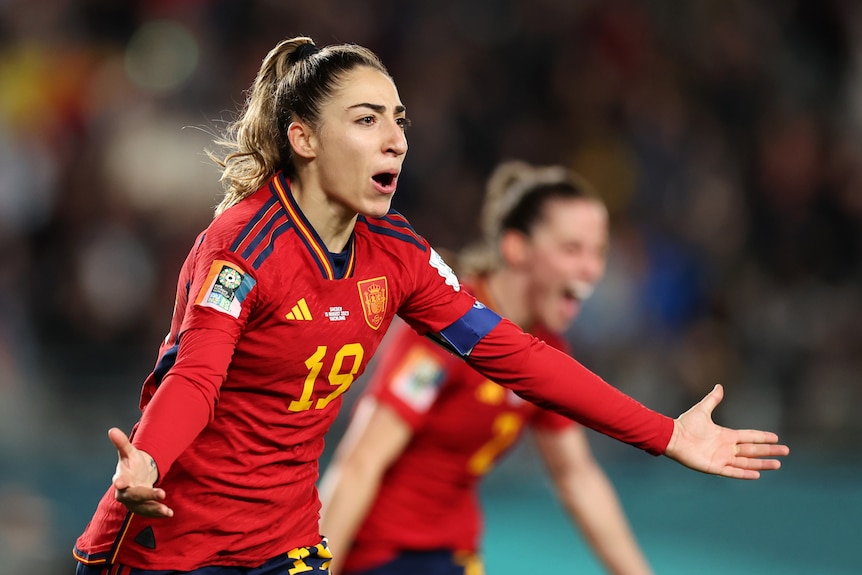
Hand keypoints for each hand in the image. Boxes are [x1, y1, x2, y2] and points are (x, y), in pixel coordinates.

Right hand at [108, 427, 173, 516]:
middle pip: (133, 496)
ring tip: (167, 511)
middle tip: (162, 493)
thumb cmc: (131, 463)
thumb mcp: (129, 452)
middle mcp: (124, 493)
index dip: (119, 481)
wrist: (136, 475)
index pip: (118, 481)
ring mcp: (132, 502)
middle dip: (146, 495)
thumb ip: (122, 443)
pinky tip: (169, 513)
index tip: (119, 483)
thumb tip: (112, 430)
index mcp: (121, 478)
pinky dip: (158, 513)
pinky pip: (149, 511)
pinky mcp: (141, 507)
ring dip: (154, 509)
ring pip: (142, 507)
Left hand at [664, 384, 789, 478]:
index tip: (776, 437)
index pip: (749, 436)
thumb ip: (712, 399)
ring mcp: (721, 458)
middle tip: (786, 451)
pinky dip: (745, 473)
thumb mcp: (702, 409)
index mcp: (725, 435)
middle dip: (769, 451)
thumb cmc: (685, 424)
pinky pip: (733, 472)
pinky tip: (757, 474)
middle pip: (752, 450)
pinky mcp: (714, 467)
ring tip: (778, 464)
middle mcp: (726, 448)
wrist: (672, 436)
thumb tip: (719, 386)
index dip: (762, 437)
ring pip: (747, 462)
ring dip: (762, 464)